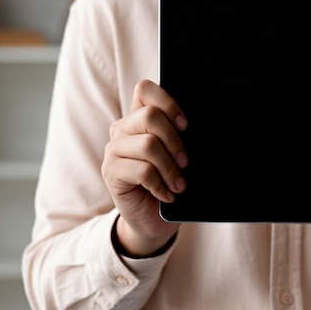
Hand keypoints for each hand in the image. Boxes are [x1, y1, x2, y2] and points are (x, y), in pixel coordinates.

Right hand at [101, 80, 187, 256]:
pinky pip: (142, 170)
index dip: (168, 102)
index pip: (145, 90)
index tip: (186, 125)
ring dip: (170, 168)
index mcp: (139, 118)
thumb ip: (180, 137)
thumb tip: (199, 130)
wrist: (153, 219)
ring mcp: (113, 150)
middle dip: (175, 141)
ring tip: (179, 184)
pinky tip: (166, 194)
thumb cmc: (169, 183)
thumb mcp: (178, 157)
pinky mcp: (111, 172)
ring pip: (148, 145)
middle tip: (186, 162)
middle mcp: (122, 129)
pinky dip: (160, 185)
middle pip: (150, 116)